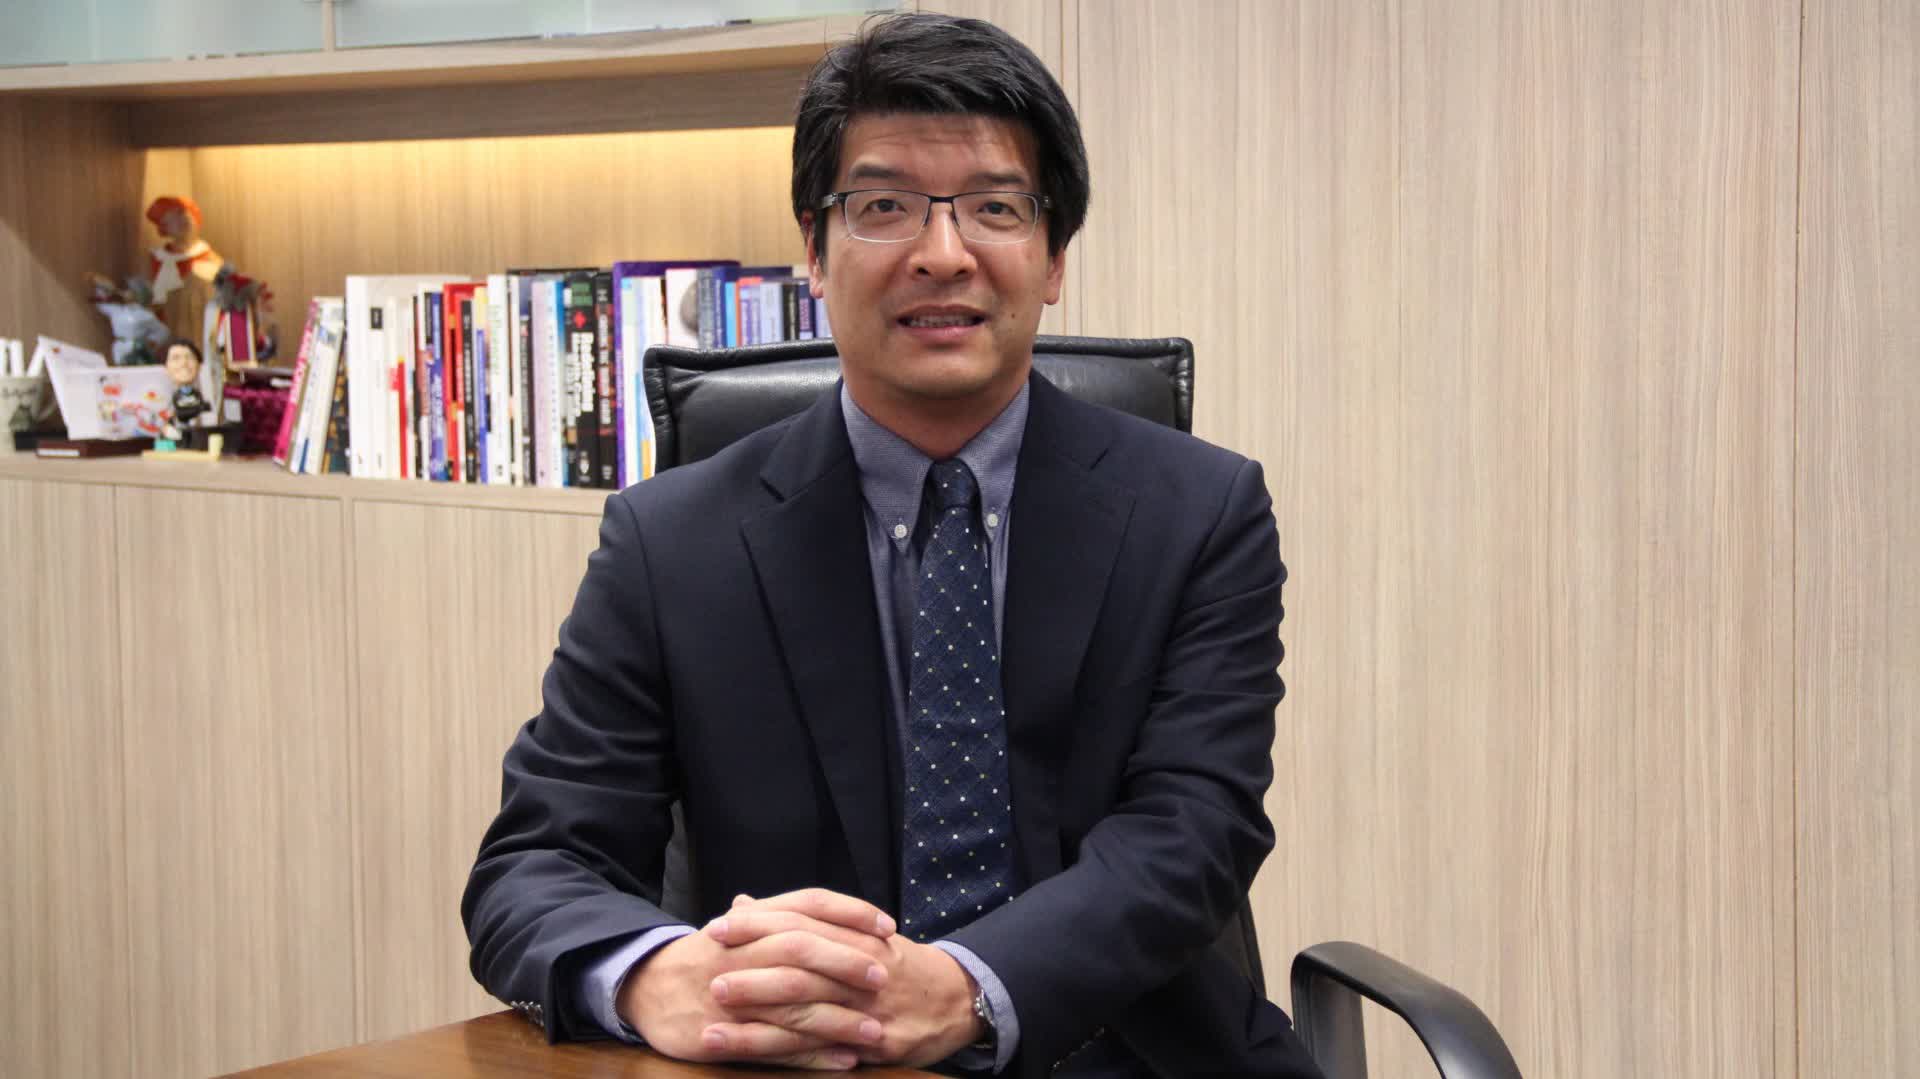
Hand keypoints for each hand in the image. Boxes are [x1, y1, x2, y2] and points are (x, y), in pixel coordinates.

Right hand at [618, 888, 894, 1069]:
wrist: (646, 985)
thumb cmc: (707, 956)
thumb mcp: (741, 928)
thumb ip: (784, 920)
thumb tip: (833, 912)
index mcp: (753, 922)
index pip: (808, 904)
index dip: (850, 913)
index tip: (887, 926)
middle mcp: (743, 952)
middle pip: (802, 950)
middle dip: (847, 963)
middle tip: (883, 978)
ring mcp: (732, 996)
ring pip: (793, 1005)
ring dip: (838, 1019)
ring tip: (876, 1031)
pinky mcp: (723, 1036)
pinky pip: (774, 1048)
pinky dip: (812, 1055)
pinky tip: (844, 1060)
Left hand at [706, 892, 984, 1068]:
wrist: (958, 997)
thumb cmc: (896, 965)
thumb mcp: (855, 932)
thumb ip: (799, 920)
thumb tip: (742, 903)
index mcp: (854, 933)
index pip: (801, 918)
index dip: (758, 924)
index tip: (718, 928)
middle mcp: (861, 964)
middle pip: (800, 961)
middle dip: (751, 969)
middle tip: (709, 973)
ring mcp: (869, 1004)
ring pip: (806, 1008)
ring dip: (756, 1016)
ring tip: (713, 1021)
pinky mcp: (876, 1042)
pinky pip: (824, 1048)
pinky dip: (783, 1053)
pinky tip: (754, 1055)